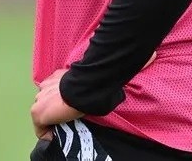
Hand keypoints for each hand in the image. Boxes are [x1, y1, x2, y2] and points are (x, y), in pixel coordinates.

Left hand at [31, 55, 155, 138]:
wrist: (85, 86)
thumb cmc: (97, 78)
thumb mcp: (107, 69)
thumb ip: (120, 64)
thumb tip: (152, 55)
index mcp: (58, 76)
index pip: (52, 88)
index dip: (59, 99)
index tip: (68, 107)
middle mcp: (46, 86)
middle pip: (45, 101)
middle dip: (54, 110)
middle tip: (67, 119)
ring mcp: (41, 99)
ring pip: (42, 114)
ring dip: (51, 121)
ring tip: (64, 128)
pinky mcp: (38, 112)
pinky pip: (39, 128)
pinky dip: (46, 133)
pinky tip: (56, 136)